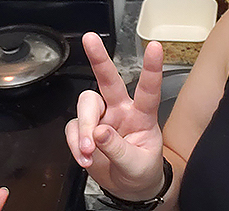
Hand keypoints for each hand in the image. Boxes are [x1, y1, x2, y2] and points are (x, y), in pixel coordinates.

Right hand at [65, 32, 164, 200]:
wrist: (130, 189)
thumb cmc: (142, 172)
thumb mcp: (138, 165)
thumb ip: (119, 150)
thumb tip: (98, 133)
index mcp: (142, 115)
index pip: (148, 89)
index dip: (152, 68)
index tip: (156, 47)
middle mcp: (121, 110)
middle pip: (108, 80)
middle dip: (99, 58)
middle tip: (90, 39)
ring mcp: (101, 118)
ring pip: (86, 105)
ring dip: (83, 126)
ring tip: (88, 150)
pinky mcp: (84, 131)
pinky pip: (72, 129)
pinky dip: (75, 145)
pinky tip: (84, 158)